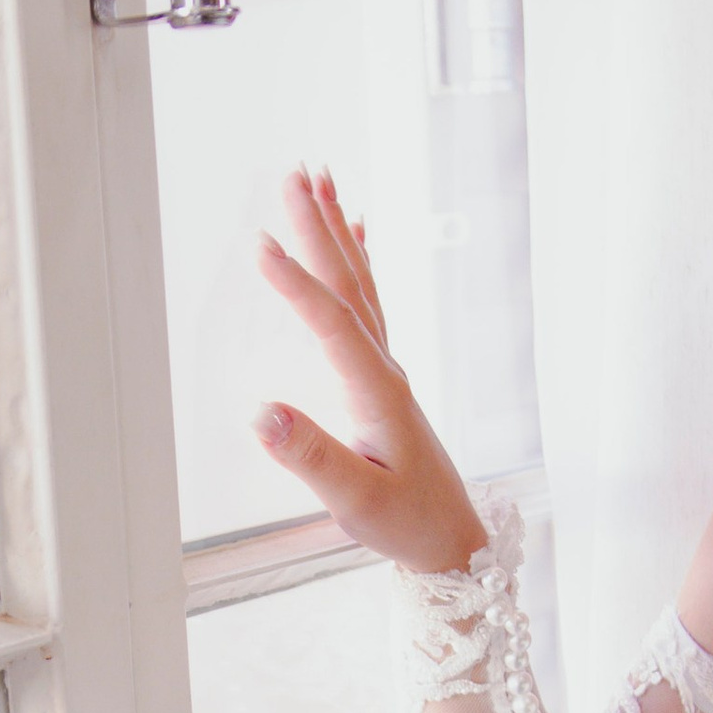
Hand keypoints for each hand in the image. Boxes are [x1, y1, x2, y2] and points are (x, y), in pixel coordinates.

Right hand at [250, 166, 488, 574]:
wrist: (451, 539)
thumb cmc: (404, 522)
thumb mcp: (353, 500)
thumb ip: (310, 457)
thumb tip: (261, 414)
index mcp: (377, 392)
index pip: (332, 324)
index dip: (296, 284)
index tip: (261, 245)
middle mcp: (386, 369)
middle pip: (350, 283)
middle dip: (320, 227)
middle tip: (295, 174)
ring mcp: (387, 370)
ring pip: (361, 284)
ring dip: (338, 232)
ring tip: (318, 182)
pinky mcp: (385, 379)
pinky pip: (370, 305)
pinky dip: (359, 262)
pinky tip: (357, 236)